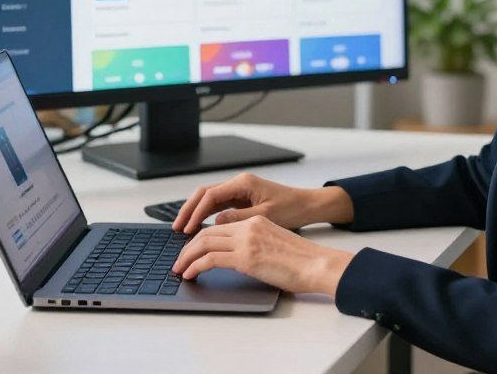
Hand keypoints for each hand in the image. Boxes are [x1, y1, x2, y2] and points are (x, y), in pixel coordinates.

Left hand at [171, 215, 353, 295]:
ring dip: (187, 257)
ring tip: (179, 270)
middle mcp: (248, 226)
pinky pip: (210, 259)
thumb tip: (238, 258)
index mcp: (256, 221)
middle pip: (207, 232)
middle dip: (188, 247)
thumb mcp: (274, 243)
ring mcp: (246, 240)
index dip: (200, 239)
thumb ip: (254, 244)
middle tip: (178, 261)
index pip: (219, 226)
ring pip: (204, 243)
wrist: (317, 264)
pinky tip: (190, 275)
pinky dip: (195, 266)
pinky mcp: (246, 257)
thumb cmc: (302, 260)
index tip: (191, 251)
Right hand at [173, 172, 345, 234]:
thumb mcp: (265, 216)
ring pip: (209, 199)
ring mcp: (240, 190)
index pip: (210, 196)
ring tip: (183, 229)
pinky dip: (206, 215)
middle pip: (205, 194)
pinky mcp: (242, 198)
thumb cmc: (291, 208)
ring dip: (195, 212)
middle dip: (188, 210)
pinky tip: (199, 227)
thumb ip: (239, 218)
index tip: (186, 228)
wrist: (307, 205)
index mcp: (243, 183)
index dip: (195, 212)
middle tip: (176, 228)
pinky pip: (218, 205)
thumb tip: (216, 222)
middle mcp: (239, 183)